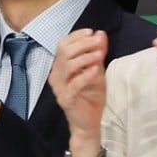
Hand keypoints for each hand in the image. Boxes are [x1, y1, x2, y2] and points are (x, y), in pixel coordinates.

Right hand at [48, 29, 106, 144]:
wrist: (88, 124)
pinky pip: (74, 83)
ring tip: (99, 54)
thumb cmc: (91, 97)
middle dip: (82, 44)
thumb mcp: (97, 72)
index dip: (76, 36)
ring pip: (67, 65)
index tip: (92, 32)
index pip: (62, 44)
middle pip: (64, 52)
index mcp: (60, 66)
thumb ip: (97, 54)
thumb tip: (100, 34)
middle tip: (98, 41)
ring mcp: (59, 87)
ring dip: (85, 57)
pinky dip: (86, 75)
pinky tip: (96, 69)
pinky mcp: (66, 98)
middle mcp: (55, 75)